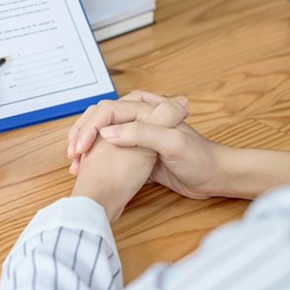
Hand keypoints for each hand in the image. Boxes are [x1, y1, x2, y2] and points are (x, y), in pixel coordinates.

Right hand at [71, 96, 187, 221]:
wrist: (215, 179)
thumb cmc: (199, 158)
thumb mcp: (171, 144)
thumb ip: (141, 134)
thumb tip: (106, 132)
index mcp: (146, 110)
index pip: (108, 110)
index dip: (91, 125)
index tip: (82, 145)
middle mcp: (139, 120)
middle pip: (101, 119)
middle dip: (83, 132)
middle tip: (74, 151)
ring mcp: (138, 137)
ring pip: (103, 135)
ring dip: (87, 146)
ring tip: (76, 162)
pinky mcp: (138, 155)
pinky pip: (110, 151)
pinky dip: (96, 159)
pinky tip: (88, 170)